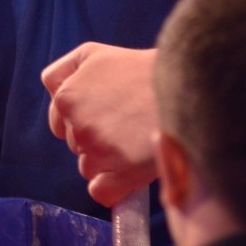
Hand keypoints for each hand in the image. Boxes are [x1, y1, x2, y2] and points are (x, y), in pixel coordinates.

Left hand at [41, 43, 159, 207]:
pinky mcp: (118, 174)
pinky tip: (133, 169)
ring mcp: (97, 151)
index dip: (81, 119)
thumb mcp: (95, 54)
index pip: (59, 120)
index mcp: (67, 97)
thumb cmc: (145, 69)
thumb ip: (64, 71)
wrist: (193, 86)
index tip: (106, 113)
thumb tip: (52, 90)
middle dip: (95, 138)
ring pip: (89, 167)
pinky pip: (100, 191)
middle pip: (75, 144)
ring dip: (107, 161)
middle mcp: (78, 125)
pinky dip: (113, 187)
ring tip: (137, 140)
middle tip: (128, 123)